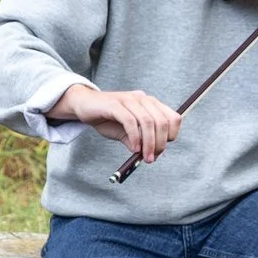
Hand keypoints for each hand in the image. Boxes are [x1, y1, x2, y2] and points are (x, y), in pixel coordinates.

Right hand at [52, 84, 180, 161]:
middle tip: (152, 158)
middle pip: (162, 122)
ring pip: (148, 122)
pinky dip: (134, 137)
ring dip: (148, 143)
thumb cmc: (107, 118)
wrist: (84, 105)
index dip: (171, 135)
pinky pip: (130, 121)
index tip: (161, 149)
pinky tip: (133, 148)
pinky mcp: (115, 104)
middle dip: (159, 143)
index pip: (173, 118)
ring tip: (144, 157)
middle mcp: (143, 99)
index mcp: (150, 104)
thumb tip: (150, 156)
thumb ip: (139, 141)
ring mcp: (129, 100)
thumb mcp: (126, 133)